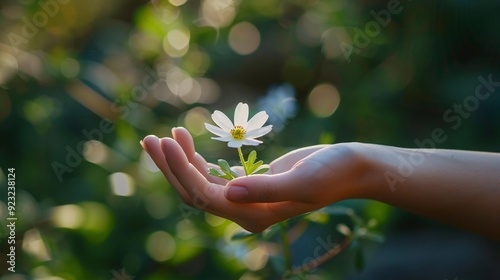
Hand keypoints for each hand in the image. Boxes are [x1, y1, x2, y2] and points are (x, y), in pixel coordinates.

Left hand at [142, 127, 366, 231]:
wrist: (348, 168)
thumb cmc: (331, 173)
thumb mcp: (303, 181)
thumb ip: (266, 189)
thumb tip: (229, 191)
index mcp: (255, 215)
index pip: (205, 196)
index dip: (182, 170)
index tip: (166, 140)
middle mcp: (244, 211)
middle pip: (194, 192)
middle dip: (170, 166)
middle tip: (150, 138)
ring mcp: (245, 198)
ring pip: (200, 183)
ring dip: (179, 161)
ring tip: (161, 135)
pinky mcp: (248, 184)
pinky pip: (212, 175)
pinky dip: (196, 158)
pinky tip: (185, 141)